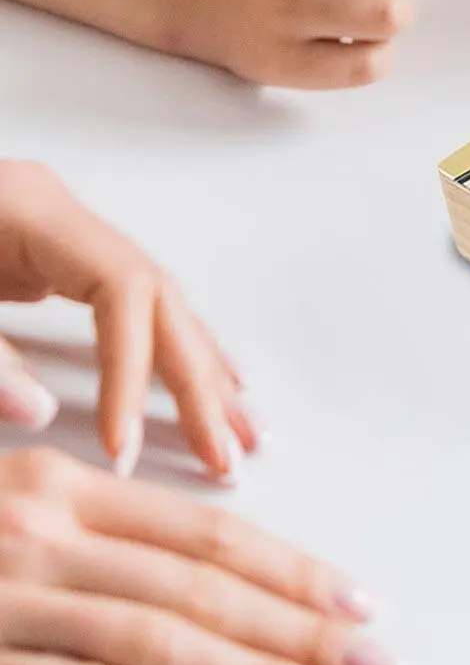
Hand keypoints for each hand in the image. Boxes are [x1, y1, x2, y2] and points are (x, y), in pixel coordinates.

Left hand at [0, 162, 250, 482]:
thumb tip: (38, 412)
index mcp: (32, 210)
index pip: (123, 289)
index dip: (132, 371)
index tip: (125, 449)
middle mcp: (60, 214)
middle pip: (159, 295)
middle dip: (197, 379)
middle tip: (230, 453)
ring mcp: (58, 234)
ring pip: (158, 300)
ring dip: (201, 370)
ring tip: (241, 433)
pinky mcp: (45, 258)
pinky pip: (130, 305)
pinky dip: (170, 349)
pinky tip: (209, 378)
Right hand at [0, 447, 395, 664]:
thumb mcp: (15, 509)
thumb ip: (106, 530)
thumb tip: (215, 567)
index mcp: (64, 490)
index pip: (207, 534)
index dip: (290, 570)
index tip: (359, 602)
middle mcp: (46, 539)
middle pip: (201, 589)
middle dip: (298, 630)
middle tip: (374, 661)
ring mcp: (10, 607)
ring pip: (159, 643)